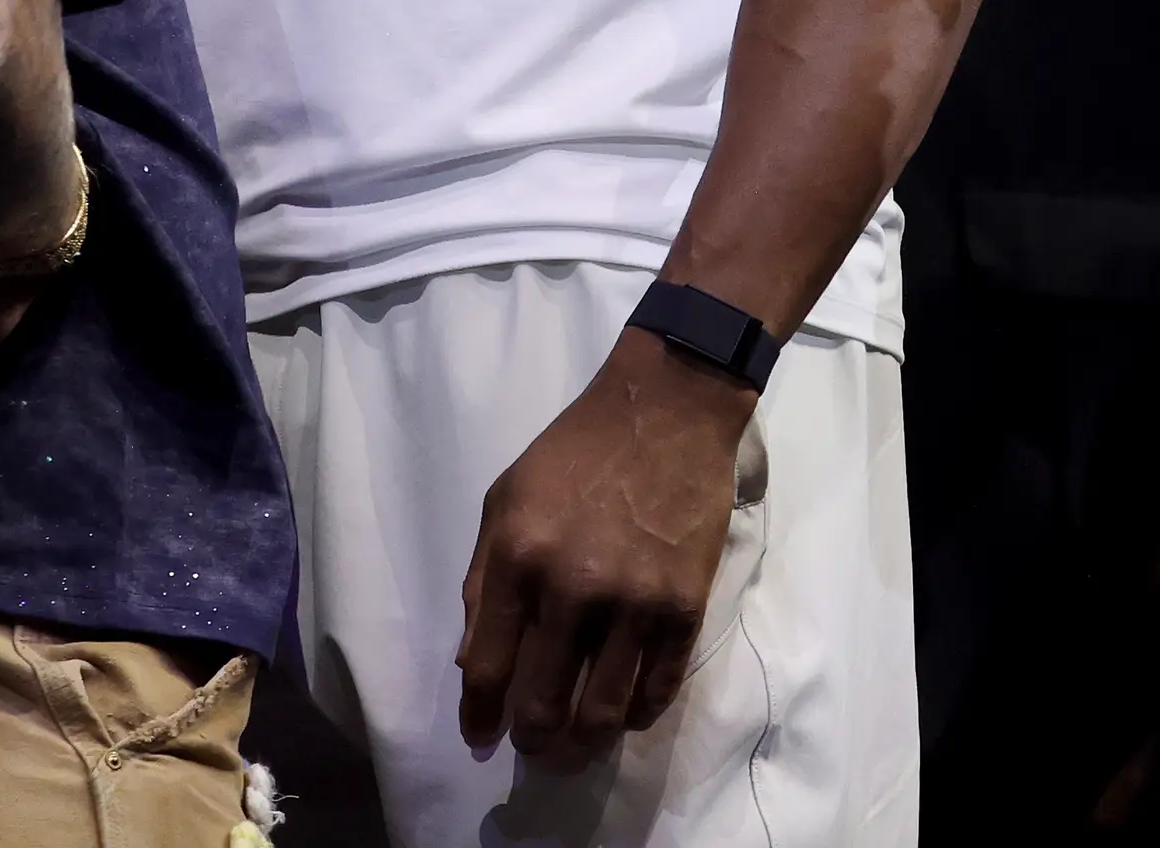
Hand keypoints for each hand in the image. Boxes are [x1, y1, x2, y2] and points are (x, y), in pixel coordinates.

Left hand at [456, 326, 752, 770]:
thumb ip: (483, 580)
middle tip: (533, 747)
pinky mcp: (685, 607)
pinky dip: (636, 713)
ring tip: (575, 745)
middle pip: (546, 702)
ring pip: (603, 711)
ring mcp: (635, 603)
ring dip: (584, 741)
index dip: (480, 715)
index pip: (488, 666)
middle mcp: (573, 589)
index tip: (480, 736)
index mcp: (518, 558)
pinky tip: (622, 714)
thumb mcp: (505, 499)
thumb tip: (474, 661)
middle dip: (533, 739)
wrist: (666, 412)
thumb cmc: (575, 451)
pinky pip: (658, 689)